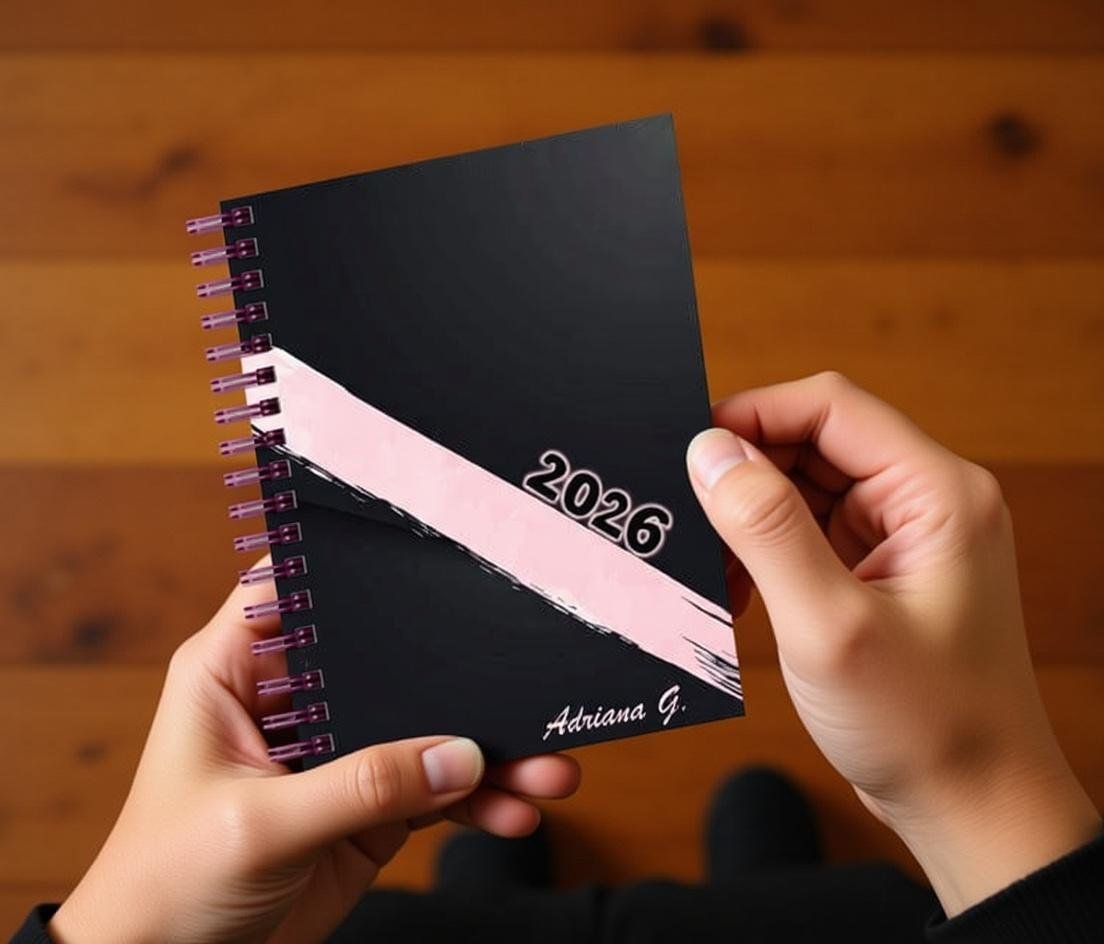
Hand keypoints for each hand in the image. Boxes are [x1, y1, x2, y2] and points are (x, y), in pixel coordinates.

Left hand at [48, 569, 580, 943]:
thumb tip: (458, 755)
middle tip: (524, 684)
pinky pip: (434, 791)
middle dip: (456, 674)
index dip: (353, 563)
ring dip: (485, 749)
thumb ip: (362, 788)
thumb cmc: (163, 886)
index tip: (431, 553)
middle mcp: (292, 700)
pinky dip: (477, 800)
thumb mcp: (259, 825)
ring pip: (422, 730)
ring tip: (548, 769)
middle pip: (385, 661)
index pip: (295, 585)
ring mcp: (334, 753)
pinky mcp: (364, 806)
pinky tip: (514, 810)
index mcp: (236, 671)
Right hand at [687, 372, 1099, 915]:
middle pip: (813, 442)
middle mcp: (924, 502)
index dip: (753, 415)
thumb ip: (767, 530)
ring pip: (802, 488)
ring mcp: (902, 537)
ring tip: (716, 571)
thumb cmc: (927, 726)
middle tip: (690, 520)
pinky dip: (763, 552)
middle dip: (745, 475)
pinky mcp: (877, 571)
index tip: (689, 448)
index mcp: (937, 494)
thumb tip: (710, 451)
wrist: (971, 807)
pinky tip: (739, 592)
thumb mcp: (830, 626)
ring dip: (748, 519)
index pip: (830, 407)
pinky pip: (805, 533)